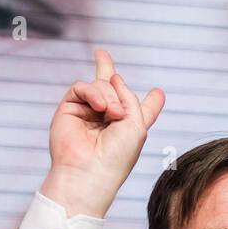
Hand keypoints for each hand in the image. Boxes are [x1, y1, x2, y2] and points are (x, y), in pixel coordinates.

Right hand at [42, 49, 164, 217]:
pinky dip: (94, 93)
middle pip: (110, 88)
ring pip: (101, 85)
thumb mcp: (136, 124)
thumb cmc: (117, 155)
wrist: (89, 171)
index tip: (158, 92)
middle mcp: (107, 119)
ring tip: (114, 114)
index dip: (150, 101)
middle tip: (102, 57)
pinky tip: (100, 106)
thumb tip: (114, 77)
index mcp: (128, 127)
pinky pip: (82, 87)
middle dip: (109, 72)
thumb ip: (129, 97)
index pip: (137, 111)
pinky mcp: (69, 109)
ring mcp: (87, 113)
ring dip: (110, 96)